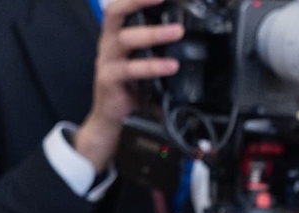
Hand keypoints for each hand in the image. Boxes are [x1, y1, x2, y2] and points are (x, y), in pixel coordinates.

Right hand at [73, 0, 184, 173]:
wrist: (111, 115)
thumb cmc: (130, 84)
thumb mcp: (144, 58)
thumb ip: (160, 43)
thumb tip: (190, 34)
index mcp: (117, 34)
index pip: (122, 6)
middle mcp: (109, 43)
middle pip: (115, 12)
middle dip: (139, 1)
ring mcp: (108, 60)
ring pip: (125, 39)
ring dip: (153, 33)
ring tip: (177, 32)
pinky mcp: (109, 79)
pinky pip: (129, 69)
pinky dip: (152, 65)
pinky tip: (170, 66)